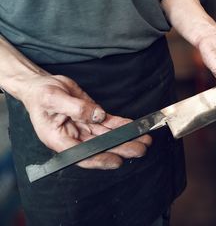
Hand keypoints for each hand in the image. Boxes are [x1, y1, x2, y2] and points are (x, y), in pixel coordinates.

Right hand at [21, 74, 151, 168]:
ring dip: (126, 138)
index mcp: (59, 140)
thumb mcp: (53, 98)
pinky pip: (109, 124)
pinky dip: (122, 125)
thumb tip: (97, 115)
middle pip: (100, 147)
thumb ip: (75, 108)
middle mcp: (73, 137)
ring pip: (108, 136)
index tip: (117, 161)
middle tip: (140, 150)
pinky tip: (134, 127)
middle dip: (121, 148)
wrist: (41, 85)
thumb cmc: (41, 94)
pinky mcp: (92, 118)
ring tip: (144, 140)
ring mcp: (84, 128)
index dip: (100, 159)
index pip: (82, 155)